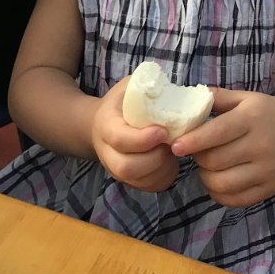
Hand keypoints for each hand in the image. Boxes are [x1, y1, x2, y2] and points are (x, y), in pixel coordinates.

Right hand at [91, 77, 179, 191]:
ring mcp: (117, 170)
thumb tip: (172, 87)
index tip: (163, 131)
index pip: (119, 139)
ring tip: (172, 150)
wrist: (102, 126)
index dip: (142, 139)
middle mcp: (107, 153)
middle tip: (170, 143)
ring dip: (161, 168)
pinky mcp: (130, 180)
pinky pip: (149, 187)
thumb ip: (145, 86)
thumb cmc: (121, 104)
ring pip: (138, 181)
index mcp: (106, 125)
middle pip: (126, 167)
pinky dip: (165, 176)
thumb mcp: (128, 87)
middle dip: (154, 158)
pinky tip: (171, 161)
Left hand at [171, 88, 274, 207]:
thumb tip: (187, 98)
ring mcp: (267, 170)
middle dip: (198, 157)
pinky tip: (217, 180)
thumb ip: (218, 98)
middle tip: (196, 151)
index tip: (175, 145)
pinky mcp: (270, 189)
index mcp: (252, 118)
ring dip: (206, 177)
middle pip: (215, 160)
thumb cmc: (269, 113)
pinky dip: (219, 194)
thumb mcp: (247, 98)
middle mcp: (262, 145)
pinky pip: (235, 200)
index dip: (194, 141)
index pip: (218, 132)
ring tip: (206, 166)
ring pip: (222, 183)